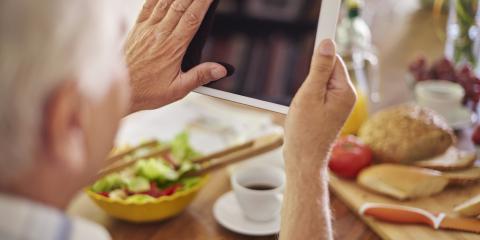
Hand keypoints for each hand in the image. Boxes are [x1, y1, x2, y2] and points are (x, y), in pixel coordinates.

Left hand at [125, 0, 227, 112]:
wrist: (120, 90)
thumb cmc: (146, 91)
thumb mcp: (178, 89)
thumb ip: (200, 76)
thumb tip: (220, 70)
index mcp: (173, 47)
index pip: (192, 18)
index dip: (203, 2)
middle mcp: (159, 34)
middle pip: (180, 5)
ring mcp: (146, 29)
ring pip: (165, 2)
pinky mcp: (137, 29)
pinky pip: (148, 6)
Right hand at [283, 39, 356, 170]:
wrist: (303, 159)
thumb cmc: (305, 132)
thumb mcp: (309, 95)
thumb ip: (319, 68)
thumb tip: (328, 44)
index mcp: (346, 91)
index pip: (333, 61)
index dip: (319, 59)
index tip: (312, 58)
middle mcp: (347, 97)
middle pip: (326, 71)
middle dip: (310, 80)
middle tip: (304, 99)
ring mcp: (339, 105)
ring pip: (319, 84)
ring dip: (307, 91)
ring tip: (303, 109)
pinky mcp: (330, 111)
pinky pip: (317, 95)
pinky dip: (307, 100)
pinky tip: (303, 113)